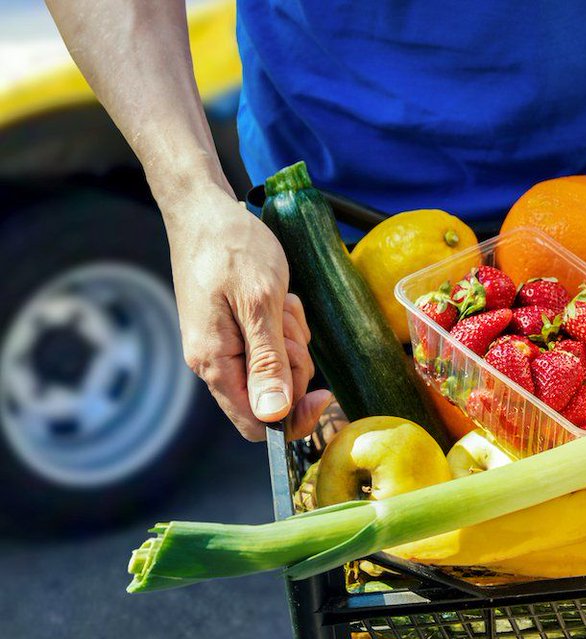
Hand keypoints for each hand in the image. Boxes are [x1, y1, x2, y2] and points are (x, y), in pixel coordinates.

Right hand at [163, 185, 329, 439]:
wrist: (204, 210)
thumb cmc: (231, 248)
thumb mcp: (260, 303)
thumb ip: (267, 362)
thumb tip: (273, 415)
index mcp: (214, 363)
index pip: (257, 425)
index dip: (294, 418)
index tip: (324, 394)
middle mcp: (213, 362)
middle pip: (273, 396)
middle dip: (294, 363)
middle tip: (288, 323)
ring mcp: (224, 346)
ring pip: (278, 367)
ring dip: (291, 338)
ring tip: (280, 302)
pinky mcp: (234, 330)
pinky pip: (272, 343)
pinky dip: (284, 323)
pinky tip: (278, 296)